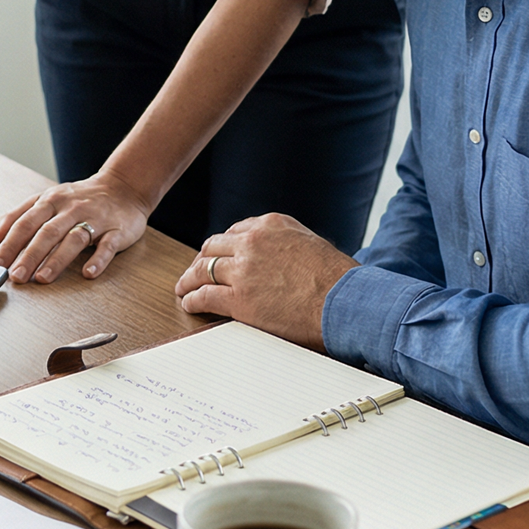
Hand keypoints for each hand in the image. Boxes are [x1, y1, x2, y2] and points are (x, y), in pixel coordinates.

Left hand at [0, 171, 152, 283]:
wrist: (123, 186)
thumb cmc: (80, 198)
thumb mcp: (47, 199)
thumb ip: (19, 216)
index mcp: (51, 200)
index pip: (26, 222)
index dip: (10, 243)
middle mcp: (71, 208)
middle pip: (47, 232)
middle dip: (29, 255)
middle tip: (15, 277)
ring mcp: (95, 219)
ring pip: (74, 239)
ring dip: (57, 259)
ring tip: (42, 278)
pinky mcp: (117, 230)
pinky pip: (108, 245)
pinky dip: (98, 260)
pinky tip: (88, 273)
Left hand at [175, 213, 356, 347]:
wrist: (345, 302)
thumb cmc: (337, 278)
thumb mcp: (310, 243)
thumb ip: (286, 242)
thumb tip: (276, 254)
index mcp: (270, 224)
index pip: (234, 232)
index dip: (221, 247)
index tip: (217, 256)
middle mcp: (252, 242)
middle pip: (212, 247)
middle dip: (202, 259)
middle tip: (195, 272)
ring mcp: (243, 270)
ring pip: (202, 269)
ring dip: (189, 279)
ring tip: (184, 288)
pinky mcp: (238, 299)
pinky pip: (204, 295)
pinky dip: (191, 299)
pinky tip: (189, 303)